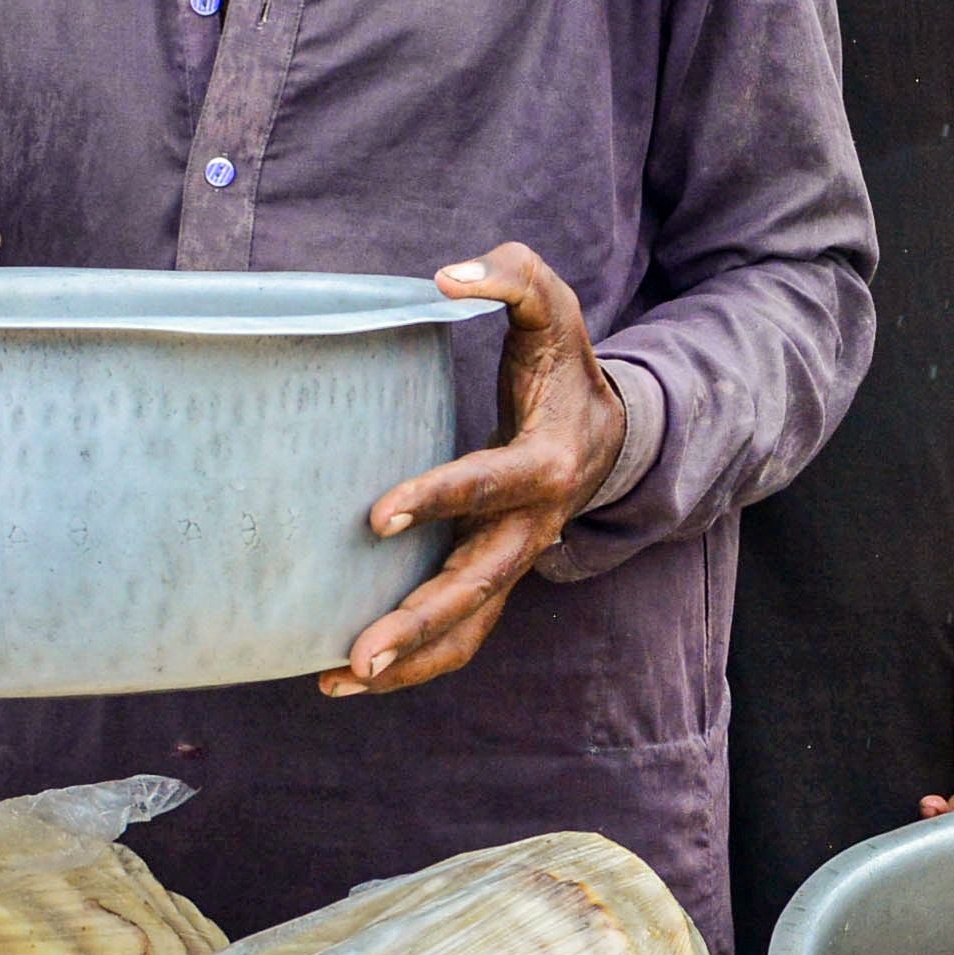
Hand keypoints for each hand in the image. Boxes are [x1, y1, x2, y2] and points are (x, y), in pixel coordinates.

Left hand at [330, 246, 625, 697]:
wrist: (610, 431)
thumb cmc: (563, 360)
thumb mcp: (550, 303)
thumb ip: (510, 276)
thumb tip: (445, 278)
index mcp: (548, 462)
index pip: (490, 485)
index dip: (437, 499)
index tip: (376, 517)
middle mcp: (535, 524)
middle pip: (479, 583)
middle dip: (421, 619)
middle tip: (361, 648)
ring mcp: (515, 558)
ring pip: (470, 625)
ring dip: (412, 659)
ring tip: (343, 678)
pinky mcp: (493, 577)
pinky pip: (459, 634)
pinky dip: (412, 662)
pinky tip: (344, 678)